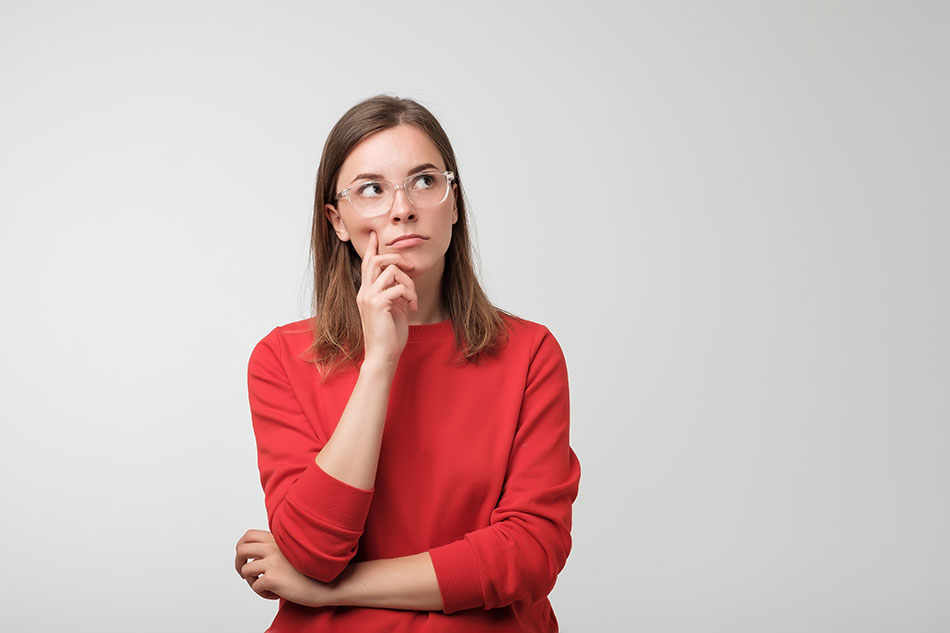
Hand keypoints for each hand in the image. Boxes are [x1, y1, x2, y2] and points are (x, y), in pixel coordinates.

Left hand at [234, 529, 332, 606]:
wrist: (327, 583)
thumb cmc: (311, 570)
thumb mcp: (293, 551)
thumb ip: (277, 548)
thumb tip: (257, 556)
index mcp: (277, 539)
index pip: (249, 535)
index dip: (242, 546)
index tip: (245, 558)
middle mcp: (273, 547)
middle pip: (241, 549)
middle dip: (239, 563)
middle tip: (244, 574)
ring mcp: (272, 562)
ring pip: (245, 570)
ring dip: (252, 581)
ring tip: (267, 586)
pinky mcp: (272, 578)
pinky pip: (256, 587)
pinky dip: (263, 594)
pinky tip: (276, 593)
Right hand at [357, 230, 418, 366]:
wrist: (383, 355)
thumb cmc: (390, 336)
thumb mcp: (394, 309)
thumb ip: (395, 293)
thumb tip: (405, 281)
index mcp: (367, 292)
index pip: (367, 264)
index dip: (372, 249)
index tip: (376, 235)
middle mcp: (364, 292)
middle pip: (377, 260)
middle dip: (397, 258)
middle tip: (412, 267)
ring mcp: (369, 297)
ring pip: (392, 270)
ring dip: (409, 282)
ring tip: (413, 299)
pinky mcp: (378, 304)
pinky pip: (398, 286)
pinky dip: (410, 294)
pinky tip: (412, 307)